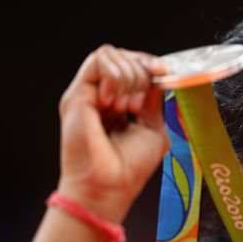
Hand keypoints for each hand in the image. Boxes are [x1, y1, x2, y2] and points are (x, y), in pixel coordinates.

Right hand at [56, 44, 168, 222]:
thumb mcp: (152, 128)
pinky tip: (115, 103)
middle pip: (124, 57)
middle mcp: (102, 95)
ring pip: (110, 55)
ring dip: (128, 77)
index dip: (150, 64)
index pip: (134, 67)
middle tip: (138, 106)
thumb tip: (160, 77)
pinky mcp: (77, 95)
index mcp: (120, 104)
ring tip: (126, 108)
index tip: (165, 72)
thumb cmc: (129, 167)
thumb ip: (154, 101)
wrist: (110, 186)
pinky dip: (115, 76)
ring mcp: (88, 94)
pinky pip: (97, 61)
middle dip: (141, 73)